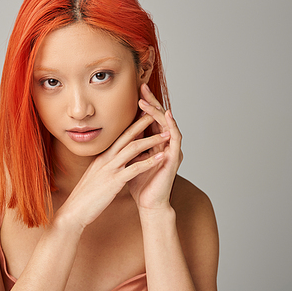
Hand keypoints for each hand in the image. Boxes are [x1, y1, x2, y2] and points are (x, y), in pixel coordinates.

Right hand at [56, 113, 169, 230]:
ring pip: (133, 149)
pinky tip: (161, 158)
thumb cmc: (86, 197)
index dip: (133, 126)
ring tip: (166, 135)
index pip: (120, 138)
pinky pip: (134, 169)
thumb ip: (108, 167)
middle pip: (127, 137)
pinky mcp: (114, 182)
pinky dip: (149, 162)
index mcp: (102, 158)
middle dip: (143, 124)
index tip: (145, 117)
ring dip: (151, 141)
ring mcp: (110, 169)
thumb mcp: (97, 177)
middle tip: (156, 114)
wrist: (74, 211)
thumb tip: (122, 162)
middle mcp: (106, 159)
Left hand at [128, 83, 182, 210]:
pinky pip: (175, 137)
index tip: (135, 91)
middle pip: (159, 117)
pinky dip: (171, 125)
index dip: (143, 105)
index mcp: (154, 143)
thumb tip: (115, 135)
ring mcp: (171, 150)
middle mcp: (164, 144)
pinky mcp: (175, 157)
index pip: (149, 119)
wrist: (149, 203)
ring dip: (157, 112)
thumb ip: (128, 147)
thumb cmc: (140, 184)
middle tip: (142, 87)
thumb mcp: (130, 160)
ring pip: (167, 124)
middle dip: (151, 102)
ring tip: (147, 101)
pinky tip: (167, 115)